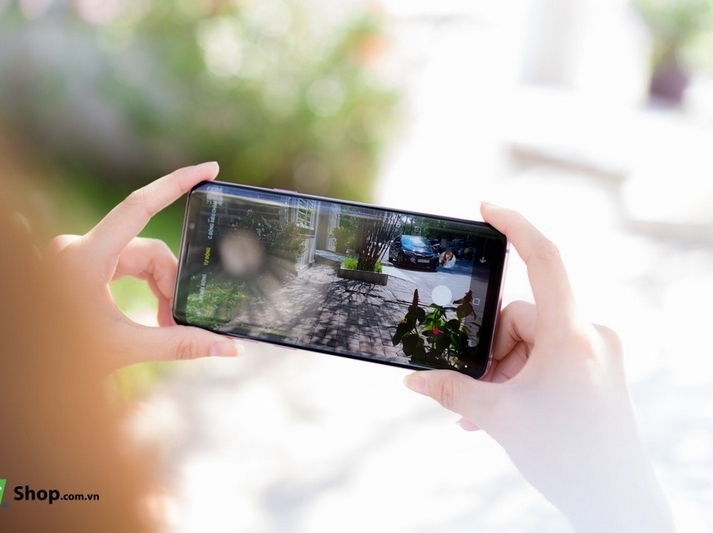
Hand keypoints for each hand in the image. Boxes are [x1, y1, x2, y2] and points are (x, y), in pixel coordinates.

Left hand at [48, 162, 241, 371]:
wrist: (23, 370)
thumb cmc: (62, 360)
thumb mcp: (126, 347)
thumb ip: (180, 344)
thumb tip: (229, 347)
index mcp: (85, 257)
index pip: (139, 206)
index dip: (177, 183)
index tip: (209, 168)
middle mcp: (78, 247)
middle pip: (147, 250)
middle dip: (170, 284)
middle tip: (178, 321)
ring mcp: (77, 254)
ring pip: (138, 258)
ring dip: (158, 289)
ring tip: (165, 325)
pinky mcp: (79, 263)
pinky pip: (124, 264)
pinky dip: (143, 287)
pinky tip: (153, 314)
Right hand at [404, 204, 673, 531]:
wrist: (618, 504)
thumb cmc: (569, 457)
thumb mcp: (500, 418)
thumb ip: (453, 392)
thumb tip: (414, 379)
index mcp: (571, 334)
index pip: (545, 259)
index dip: (515, 225)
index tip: (487, 208)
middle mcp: (589, 335)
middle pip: (520, 318)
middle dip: (490, 353)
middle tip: (475, 393)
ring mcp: (595, 354)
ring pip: (530, 343)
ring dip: (502, 374)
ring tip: (485, 417)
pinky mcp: (595, 372)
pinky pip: (547, 361)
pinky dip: (521, 380)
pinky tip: (502, 415)